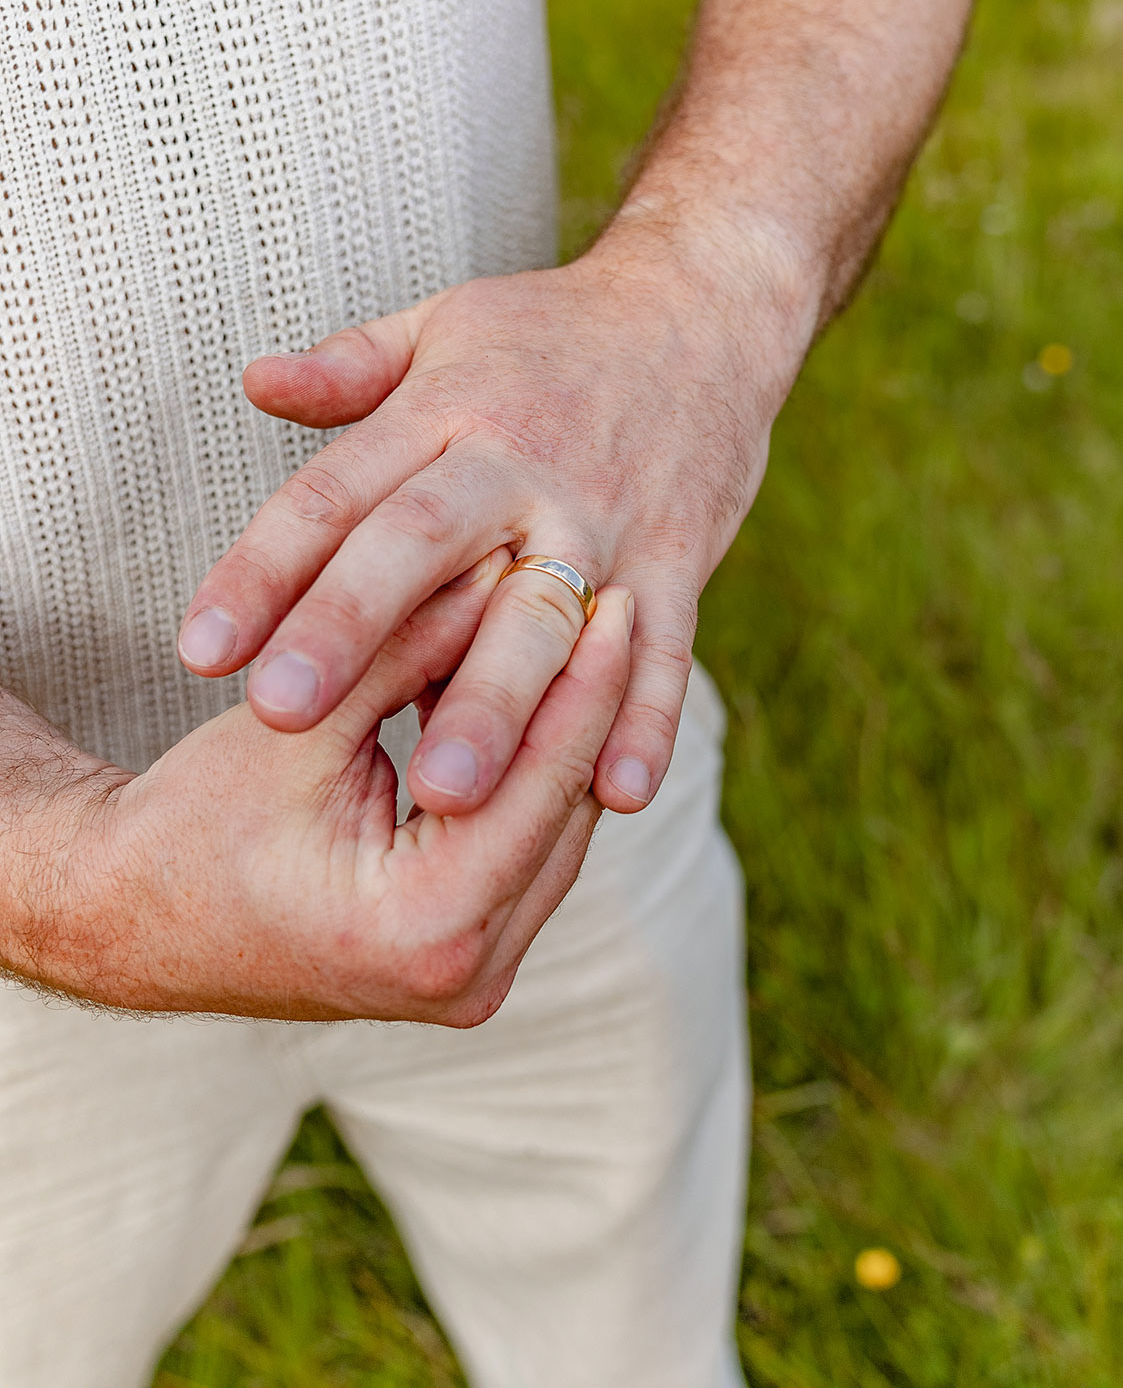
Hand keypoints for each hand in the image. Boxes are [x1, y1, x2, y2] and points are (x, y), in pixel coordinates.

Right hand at [8, 557, 630, 1019]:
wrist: (128, 916)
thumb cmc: (193, 822)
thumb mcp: (305, 721)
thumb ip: (411, 648)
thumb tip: (506, 567)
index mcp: (427, 926)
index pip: (544, 779)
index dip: (583, 677)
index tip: (611, 591)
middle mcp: (465, 976)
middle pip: (566, 811)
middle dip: (588, 703)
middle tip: (613, 599)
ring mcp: (467, 986)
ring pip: (556, 834)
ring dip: (568, 740)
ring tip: (590, 641)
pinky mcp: (460, 970)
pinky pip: (527, 858)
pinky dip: (533, 781)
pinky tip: (546, 705)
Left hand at [179, 233, 781, 814]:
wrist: (707, 310)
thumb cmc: (552, 332)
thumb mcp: (442, 326)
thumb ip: (349, 368)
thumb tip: (251, 382)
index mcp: (447, 413)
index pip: (337, 493)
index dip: (262, 570)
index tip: (197, 650)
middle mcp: (521, 468)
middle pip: (425, 550)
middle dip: (351, 632)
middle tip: (278, 717)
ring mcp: (607, 519)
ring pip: (544, 619)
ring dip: (495, 706)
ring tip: (443, 797)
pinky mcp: (680, 561)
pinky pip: (664, 649)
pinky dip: (648, 723)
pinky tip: (616, 798)